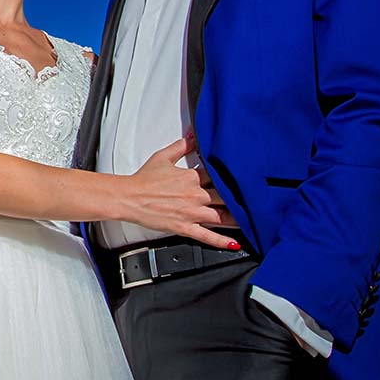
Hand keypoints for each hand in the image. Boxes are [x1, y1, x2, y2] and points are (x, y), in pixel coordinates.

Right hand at [126, 136, 240, 249]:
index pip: (216, 176)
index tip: (238, 179)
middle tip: (249, 201)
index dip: (227, 178)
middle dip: (236, 199)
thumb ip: (181, 146)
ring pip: (221, 217)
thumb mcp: (163, 157)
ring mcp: (191, 213)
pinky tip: (233, 243)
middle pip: (224, 197)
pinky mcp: (185, 227)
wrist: (129, 197)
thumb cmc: (144, 179)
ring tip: (249, 221)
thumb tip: (193, 135)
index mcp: (191, 177)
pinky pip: (207, 236)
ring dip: (236, 219)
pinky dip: (222, 241)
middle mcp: (195, 195)